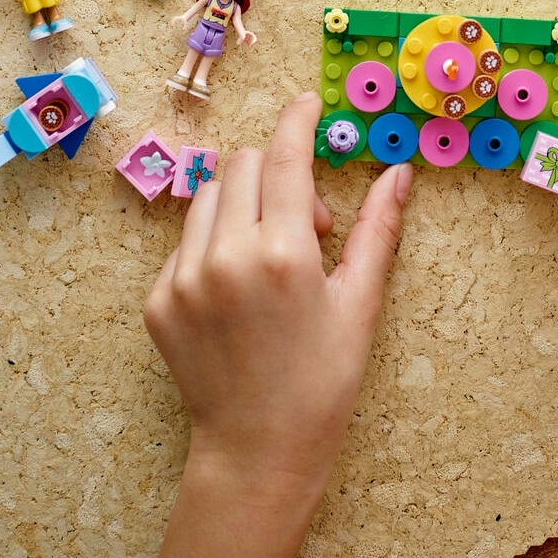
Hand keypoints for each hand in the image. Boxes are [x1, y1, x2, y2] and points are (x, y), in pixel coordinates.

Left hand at [110, 91, 410, 557]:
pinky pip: (183, 244)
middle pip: (243, 164)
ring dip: (241, 204)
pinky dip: (213, 246)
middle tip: (310, 224)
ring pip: (207, 197)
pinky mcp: (158, 301)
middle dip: (277, 171)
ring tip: (271, 258)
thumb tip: (399, 173)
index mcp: (284, 252)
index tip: (305, 104)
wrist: (257, 453)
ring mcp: (183, 278)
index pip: (285, 155)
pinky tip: (239, 293)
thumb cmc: (322, 382)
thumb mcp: (359, 304)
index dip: (296, 120)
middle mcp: (225, 255)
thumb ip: (376, 230)